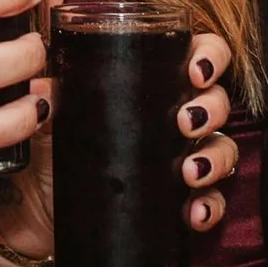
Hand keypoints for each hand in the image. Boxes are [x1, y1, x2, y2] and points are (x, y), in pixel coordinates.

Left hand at [0, 29, 237, 262]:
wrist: (45, 204)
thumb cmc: (61, 145)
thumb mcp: (56, 119)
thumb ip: (53, 99)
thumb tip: (44, 88)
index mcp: (158, 82)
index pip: (200, 56)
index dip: (210, 56)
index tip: (196, 71)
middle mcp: (180, 115)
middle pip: (217, 101)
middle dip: (211, 109)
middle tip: (187, 122)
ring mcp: (186, 156)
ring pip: (223, 149)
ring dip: (214, 158)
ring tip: (190, 171)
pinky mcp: (183, 197)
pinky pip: (214, 200)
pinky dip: (210, 205)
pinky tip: (195, 210)